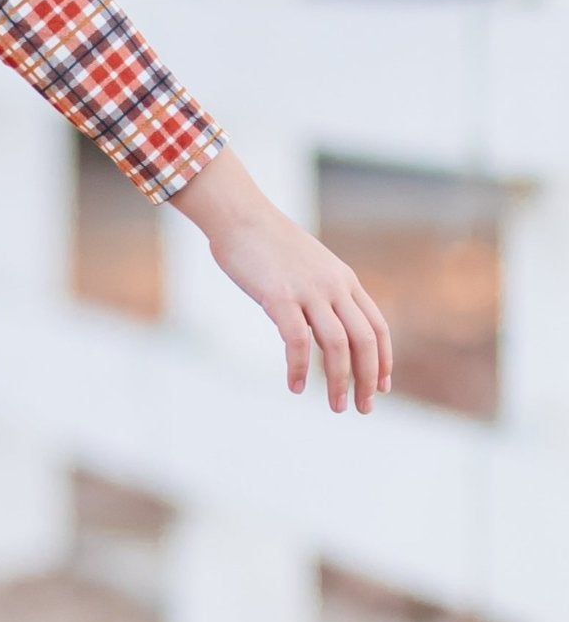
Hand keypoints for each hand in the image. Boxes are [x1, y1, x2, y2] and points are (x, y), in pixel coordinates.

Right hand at [170, 146, 393, 413]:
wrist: (238, 214)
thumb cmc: (264, 240)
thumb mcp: (306, 265)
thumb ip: (319, 291)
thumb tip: (318, 322)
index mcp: (344, 279)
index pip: (377, 326)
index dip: (384, 360)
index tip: (381, 386)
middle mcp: (334, 286)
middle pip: (365, 341)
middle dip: (367, 379)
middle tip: (363, 407)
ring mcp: (308, 290)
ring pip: (338, 345)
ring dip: (340, 381)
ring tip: (337, 406)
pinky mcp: (280, 296)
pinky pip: (298, 341)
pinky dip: (300, 368)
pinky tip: (295, 386)